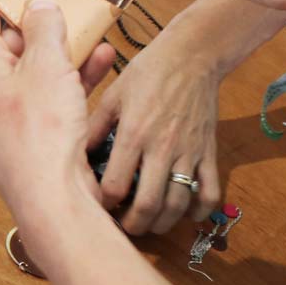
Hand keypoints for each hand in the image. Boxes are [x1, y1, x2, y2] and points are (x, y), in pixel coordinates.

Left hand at [0, 0, 116, 220]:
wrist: (53, 199)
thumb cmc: (41, 131)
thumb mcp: (47, 65)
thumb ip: (44, 26)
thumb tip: (38, 3)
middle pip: (7, 36)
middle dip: (38, 18)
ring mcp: (6, 107)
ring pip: (32, 64)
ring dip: (62, 46)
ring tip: (91, 23)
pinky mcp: (29, 127)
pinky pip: (48, 90)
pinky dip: (71, 75)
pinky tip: (103, 58)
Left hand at [85, 28, 222, 234]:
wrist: (191, 57)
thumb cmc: (147, 72)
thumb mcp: (113, 95)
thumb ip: (94, 126)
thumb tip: (76, 153)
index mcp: (133, 132)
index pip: (115, 183)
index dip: (104, 203)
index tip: (97, 206)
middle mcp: (161, 147)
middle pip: (148, 204)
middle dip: (133, 224)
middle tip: (122, 227)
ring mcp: (188, 152)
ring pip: (178, 204)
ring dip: (162, 223)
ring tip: (148, 225)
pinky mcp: (209, 152)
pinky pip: (209, 192)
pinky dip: (198, 211)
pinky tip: (184, 214)